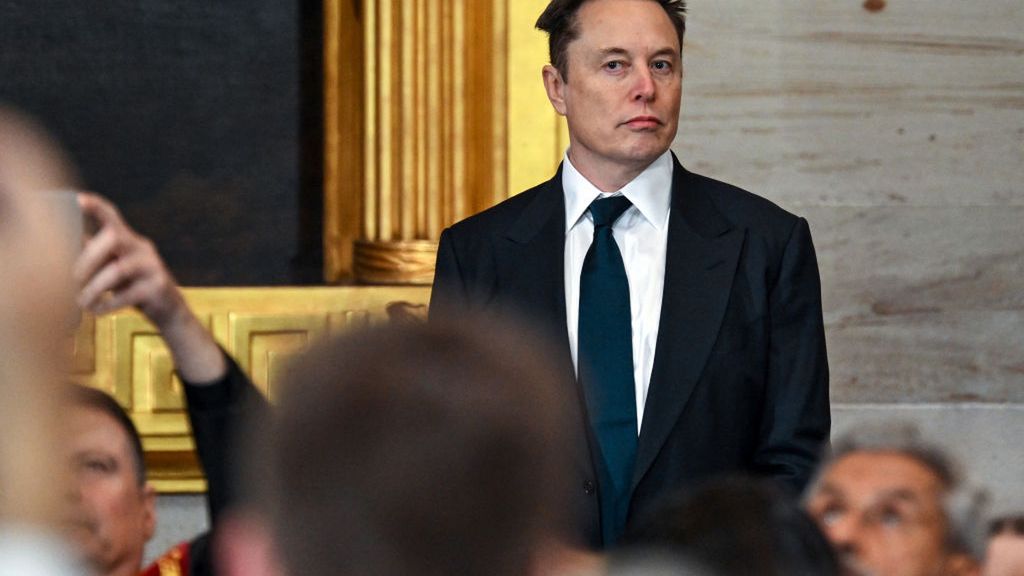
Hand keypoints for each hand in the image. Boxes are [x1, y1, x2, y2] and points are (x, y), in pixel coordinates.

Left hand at [74, 192, 185, 328]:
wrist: (170, 311)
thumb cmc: (135, 288)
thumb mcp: (115, 268)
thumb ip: (97, 256)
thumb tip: (68, 243)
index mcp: (130, 241)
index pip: (113, 218)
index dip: (97, 207)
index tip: (79, 199)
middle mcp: (143, 249)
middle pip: (113, 239)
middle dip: (88, 259)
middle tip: (73, 280)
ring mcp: (153, 267)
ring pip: (118, 269)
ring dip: (94, 288)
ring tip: (82, 302)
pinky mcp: (158, 287)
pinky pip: (128, 294)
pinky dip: (108, 304)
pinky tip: (97, 310)